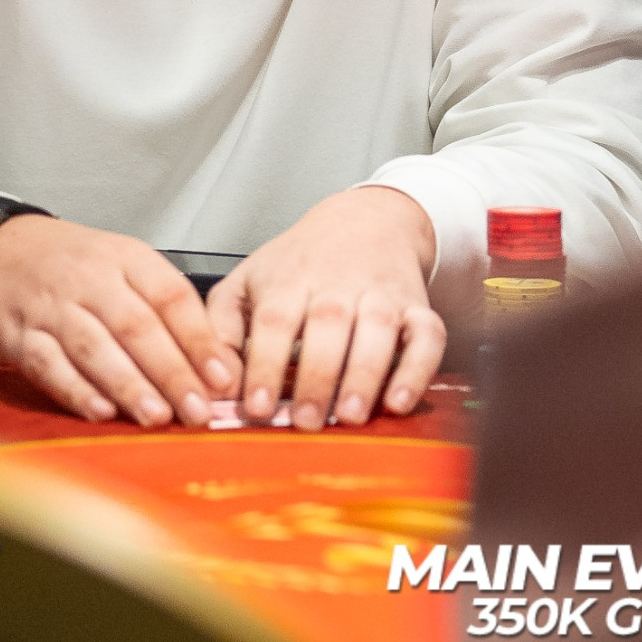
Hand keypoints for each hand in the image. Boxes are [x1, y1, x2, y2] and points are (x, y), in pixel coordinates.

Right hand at [0, 216, 240, 426]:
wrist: (3, 249)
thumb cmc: (78, 264)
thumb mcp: (127, 264)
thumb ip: (169, 309)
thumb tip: (216, 366)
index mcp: (127, 258)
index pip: (170, 296)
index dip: (198, 339)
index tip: (222, 377)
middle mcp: (91, 280)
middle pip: (136, 327)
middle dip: (170, 372)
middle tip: (197, 410)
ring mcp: (54, 308)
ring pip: (95, 348)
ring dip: (129, 386)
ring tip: (158, 417)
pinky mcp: (21, 336)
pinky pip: (49, 365)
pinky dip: (76, 391)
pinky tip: (101, 411)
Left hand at [207, 186, 444, 430]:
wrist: (364, 220)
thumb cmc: (299, 261)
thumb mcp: (248, 280)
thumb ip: (223, 327)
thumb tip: (214, 380)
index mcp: (289, 281)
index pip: (275, 321)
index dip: (265, 364)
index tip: (258, 406)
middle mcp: (336, 286)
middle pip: (327, 325)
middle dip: (316, 377)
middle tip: (305, 422)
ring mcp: (380, 295)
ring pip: (378, 330)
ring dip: (364, 375)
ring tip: (348, 416)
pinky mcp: (417, 306)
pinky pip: (427, 335)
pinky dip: (418, 368)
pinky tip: (400, 401)